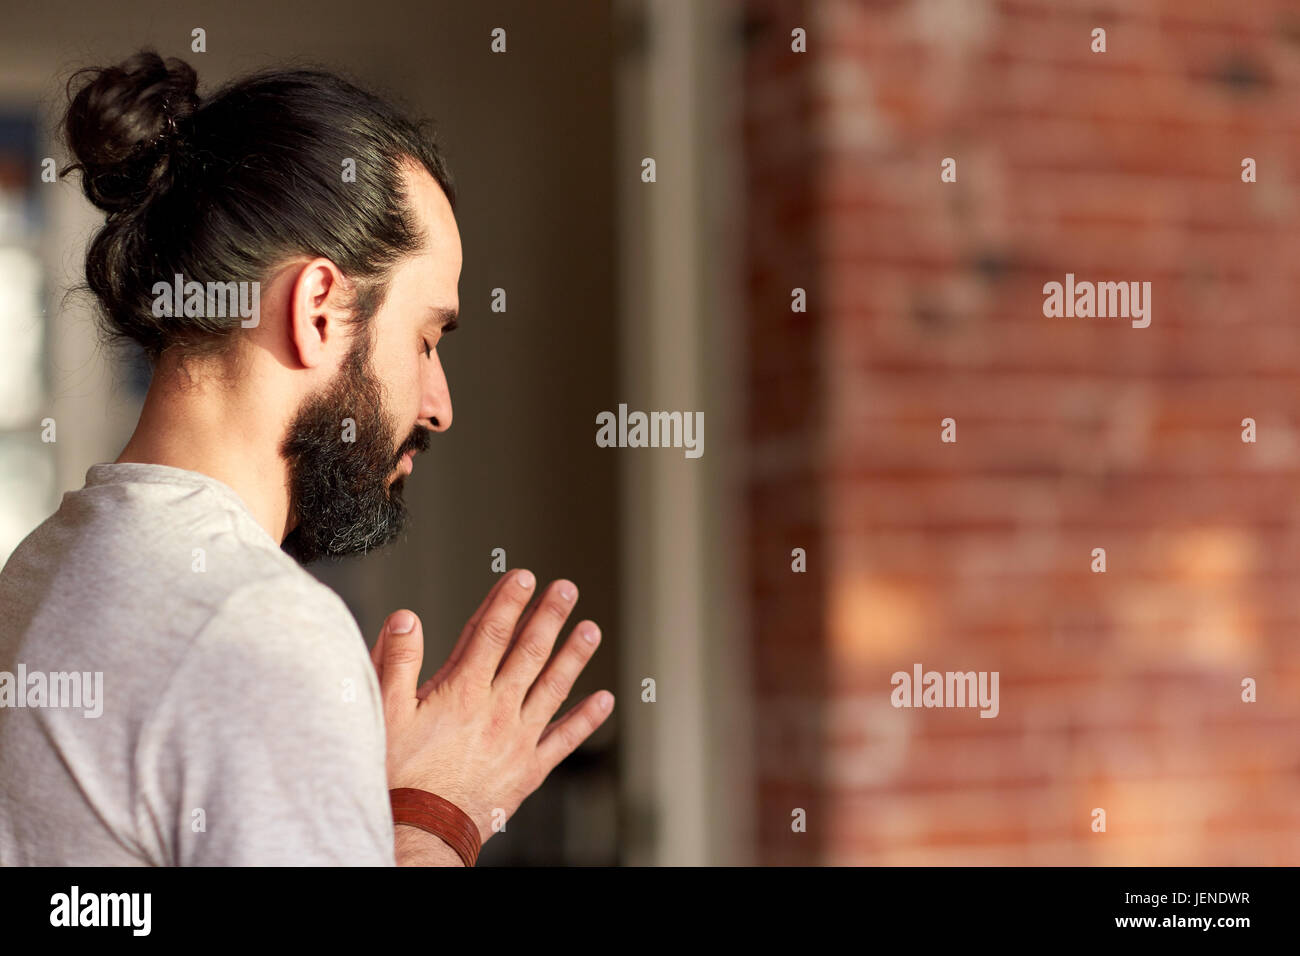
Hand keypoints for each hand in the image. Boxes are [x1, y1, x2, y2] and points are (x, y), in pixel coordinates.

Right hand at [371, 569, 613, 846]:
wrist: (420, 833)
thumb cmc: (398, 778)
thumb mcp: (384, 713)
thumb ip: (396, 662)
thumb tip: (406, 618)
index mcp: (462, 692)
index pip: (490, 633)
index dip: (508, 602)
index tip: (524, 577)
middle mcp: (496, 710)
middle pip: (528, 652)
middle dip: (549, 617)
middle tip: (566, 590)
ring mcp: (517, 739)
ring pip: (552, 688)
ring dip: (574, 656)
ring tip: (591, 630)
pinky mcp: (528, 769)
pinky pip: (564, 739)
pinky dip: (586, 719)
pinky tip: (604, 700)